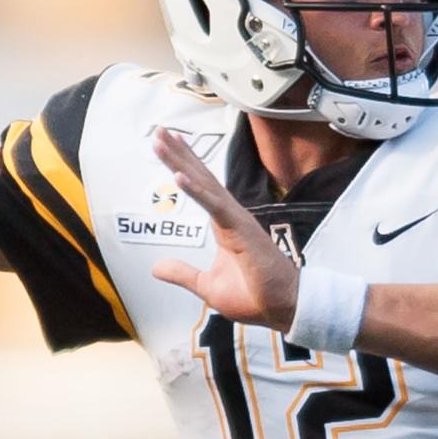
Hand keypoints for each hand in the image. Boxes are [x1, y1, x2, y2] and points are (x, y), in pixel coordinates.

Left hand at [150, 127, 298, 331]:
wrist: (281, 309)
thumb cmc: (254, 296)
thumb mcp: (207, 286)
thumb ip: (182, 273)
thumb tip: (156, 268)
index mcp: (223, 224)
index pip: (200, 187)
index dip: (183, 163)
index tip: (166, 143)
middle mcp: (230, 215)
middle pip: (200, 176)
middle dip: (178, 152)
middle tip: (158, 129)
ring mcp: (236, 219)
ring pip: (205, 184)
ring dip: (182, 161)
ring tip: (163, 140)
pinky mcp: (241, 230)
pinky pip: (215, 206)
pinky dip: (196, 190)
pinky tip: (179, 175)